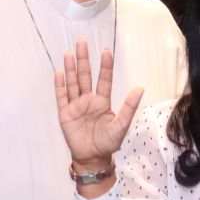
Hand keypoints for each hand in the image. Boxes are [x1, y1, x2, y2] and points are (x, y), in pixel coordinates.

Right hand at [54, 38, 143, 167]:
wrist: (92, 158)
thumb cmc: (108, 143)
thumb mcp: (121, 126)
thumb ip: (129, 107)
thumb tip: (140, 88)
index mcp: (102, 101)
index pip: (103, 79)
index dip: (105, 66)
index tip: (106, 50)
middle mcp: (88, 100)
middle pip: (85, 76)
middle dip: (83, 59)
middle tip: (81, 41)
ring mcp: (75, 105)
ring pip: (72, 83)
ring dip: (70, 68)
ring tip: (69, 53)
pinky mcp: (65, 114)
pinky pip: (61, 97)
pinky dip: (60, 85)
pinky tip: (59, 72)